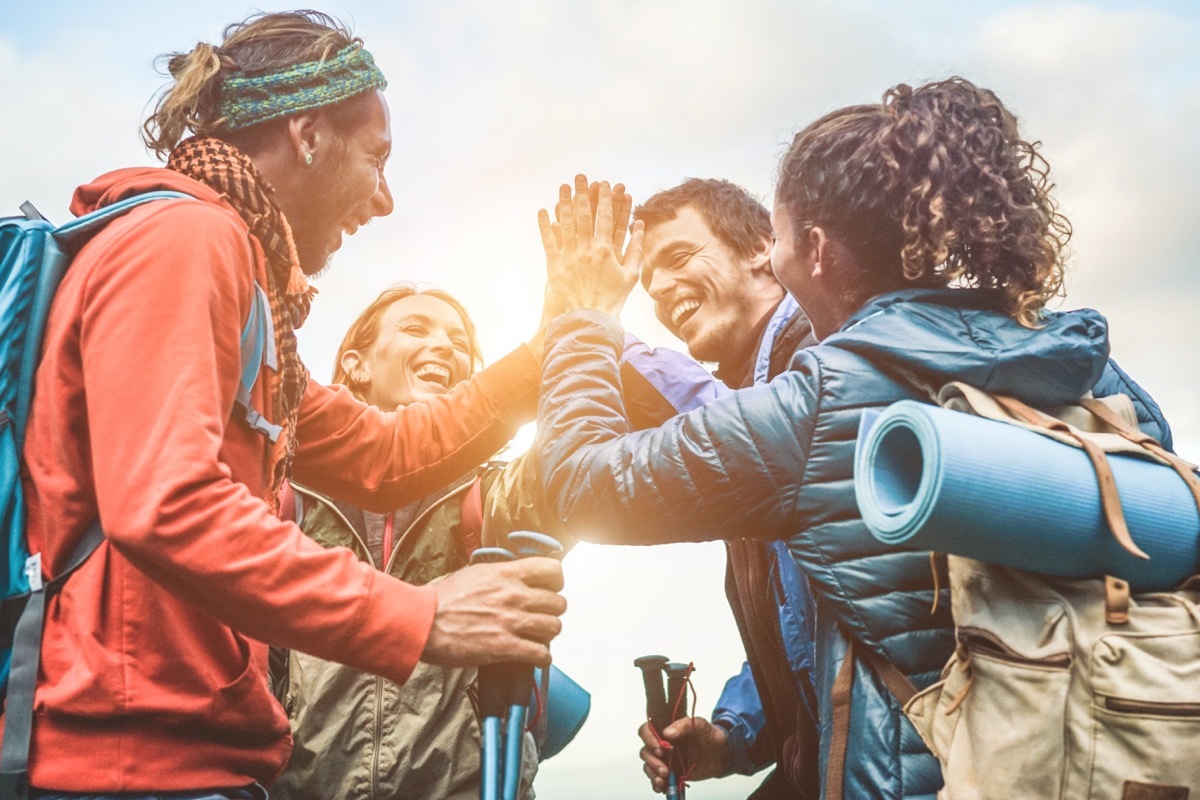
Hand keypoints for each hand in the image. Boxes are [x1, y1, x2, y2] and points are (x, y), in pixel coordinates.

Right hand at [421, 557, 565, 667]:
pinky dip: (542, 658)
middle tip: (541, 617)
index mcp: (506, 574)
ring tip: (537, 637)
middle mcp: (513, 595)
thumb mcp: (475, 574)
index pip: (552, 570)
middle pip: (558, 602)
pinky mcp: (506, 647)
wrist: (423, 623)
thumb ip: (500, 575)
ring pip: (554, 627)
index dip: (556, 581)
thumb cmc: (442, 600)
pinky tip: (534, 656)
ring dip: (548, 634)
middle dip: (552, 611)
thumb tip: (514, 576)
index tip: (550, 588)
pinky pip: (541, 654)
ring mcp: (511, 621)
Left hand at [537, 173, 642, 318]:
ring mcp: (569, 257)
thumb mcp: (631, 276)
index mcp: (606, 251)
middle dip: (584, 194)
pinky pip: (549, 242)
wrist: (588, 321)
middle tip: (581, 177)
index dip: (606, 199)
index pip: (606, 218)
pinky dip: (545, 226)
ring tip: (563, 187)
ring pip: (566, 224)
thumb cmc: (612, 300)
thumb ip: (636, 249)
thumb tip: (640, 226)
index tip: (606, 184)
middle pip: (585, 215)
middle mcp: (587, 250)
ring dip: (564, 203)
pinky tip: (544, 211)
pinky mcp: (555, 267)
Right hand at [638, 717, 730, 791]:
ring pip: (648, 766)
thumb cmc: (710, 736)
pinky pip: (656, 779)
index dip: (649, 739)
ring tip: (665, 778)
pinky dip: (656, 784)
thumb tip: (667, 732)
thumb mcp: (700, 725)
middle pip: (645, 751)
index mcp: (667, 729)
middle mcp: (662, 744)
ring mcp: (665, 759)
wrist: (722, 755)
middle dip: (652, 761)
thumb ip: (684, 725)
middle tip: (664, 769)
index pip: (647, 730)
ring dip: (653, 774)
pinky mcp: (670, 772)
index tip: (660, 748)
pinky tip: (663, 786)